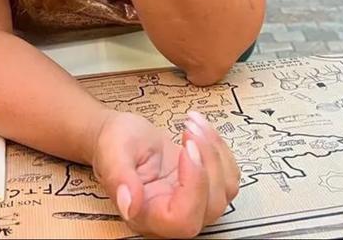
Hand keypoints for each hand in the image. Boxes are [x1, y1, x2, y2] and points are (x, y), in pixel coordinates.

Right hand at [92, 111, 238, 237]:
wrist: (121, 136)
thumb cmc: (114, 144)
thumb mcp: (112, 152)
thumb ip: (119, 178)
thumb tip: (129, 205)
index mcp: (148, 214)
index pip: (183, 219)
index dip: (194, 186)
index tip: (186, 149)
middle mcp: (173, 215)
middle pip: (211, 205)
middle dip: (208, 160)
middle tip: (189, 127)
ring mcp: (192, 201)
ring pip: (225, 190)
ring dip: (216, 150)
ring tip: (192, 122)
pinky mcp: (203, 186)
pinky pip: (229, 175)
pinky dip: (221, 148)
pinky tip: (202, 129)